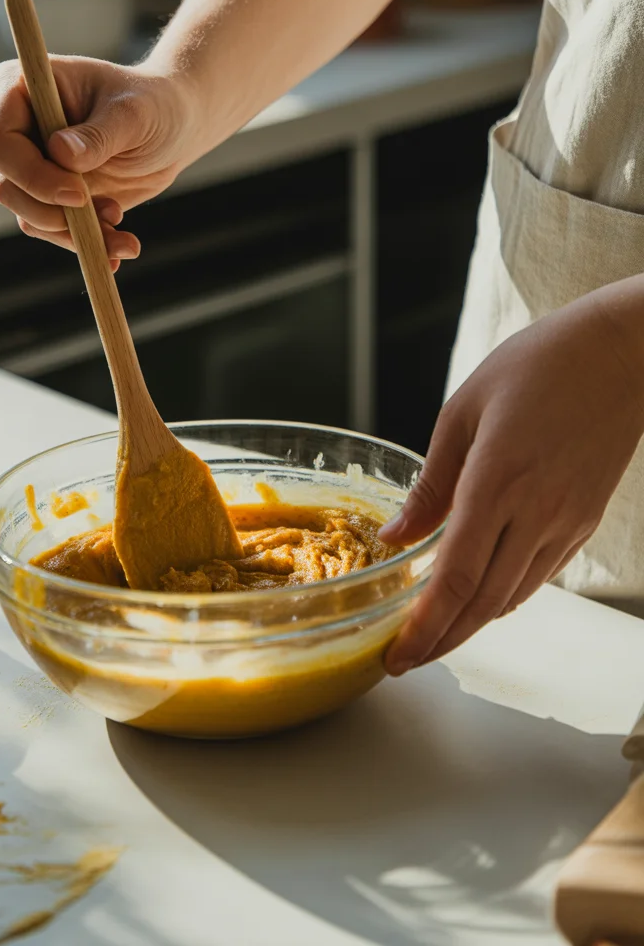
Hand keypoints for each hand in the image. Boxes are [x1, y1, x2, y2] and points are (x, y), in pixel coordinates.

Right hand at [0, 58, 198, 268]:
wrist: (173, 128)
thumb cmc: (153, 104)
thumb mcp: (134, 114)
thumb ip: (98, 134)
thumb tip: (60, 153)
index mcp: (22, 89)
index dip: (32, 175)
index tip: (79, 195)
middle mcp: (17, 128)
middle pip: (6, 187)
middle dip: (53, 213)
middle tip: (106, 216)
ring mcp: (32, 165)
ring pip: (29, 216)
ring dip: (76, 233)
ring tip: (121, 226)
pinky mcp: (52, 195)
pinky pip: (54, 231)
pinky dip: (88, 243)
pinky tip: (120, 244)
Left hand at [380, 284, 643, 674]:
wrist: (624, 353)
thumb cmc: (538, 365)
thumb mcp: (463, 411)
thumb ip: (431, 484)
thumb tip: (397, 538)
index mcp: (498, 481)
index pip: (457, 576)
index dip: (425, 626)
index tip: (396, 655)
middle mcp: (536, 512)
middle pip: (483, 603)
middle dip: (440, 642)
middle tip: (403, 663)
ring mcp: (566, 522)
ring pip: (512, 597)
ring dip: (470, 626)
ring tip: (432, 640)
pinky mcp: (583, 522)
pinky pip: (537, 576)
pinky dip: (502, 598)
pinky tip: (478, 601)